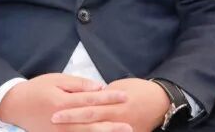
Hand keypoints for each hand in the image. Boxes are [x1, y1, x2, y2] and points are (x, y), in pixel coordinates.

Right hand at [0, 73, 130, 131]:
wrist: (15, 105)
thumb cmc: (37, 89)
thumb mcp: (56, 79)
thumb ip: (78, 84)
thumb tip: (98, 87)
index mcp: (63, 102)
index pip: (91, 100)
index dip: (109, 98)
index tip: (124, 96)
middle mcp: (62, 121)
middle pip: (92, 122)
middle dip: (111, 123)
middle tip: (129, 123)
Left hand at [51, 78, 169, 131]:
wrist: (160, 102)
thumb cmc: (138, 89)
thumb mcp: (120, 86)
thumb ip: (103, 94)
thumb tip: (88, 96)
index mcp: (114, 102)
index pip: (89, 106)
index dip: (72, 110)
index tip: (55, 111)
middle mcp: (117, 117)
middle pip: (90, 121)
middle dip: (71, 122)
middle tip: (53, 121)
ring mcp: (123, 129)